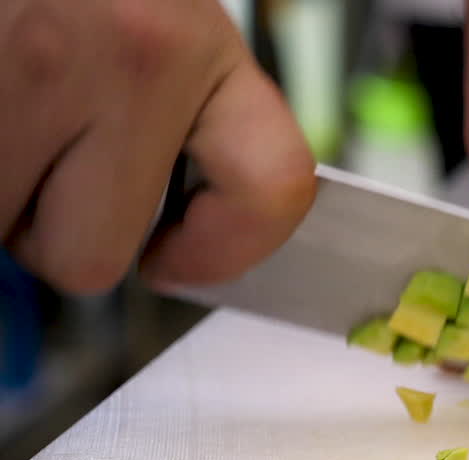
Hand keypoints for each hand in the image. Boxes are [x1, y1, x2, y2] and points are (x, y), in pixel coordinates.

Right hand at [0, 0, 315, 294]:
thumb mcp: (148, 23)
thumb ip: (173, 116)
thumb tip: (165, 240)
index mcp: (194, 44)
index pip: (271, 186)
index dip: (225, 250)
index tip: (178, 257)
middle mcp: (129, 57)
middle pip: (89, 255)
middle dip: (56, 226)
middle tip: (44, 163)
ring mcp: (31, 66)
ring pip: (2, 230)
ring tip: (3, 114)